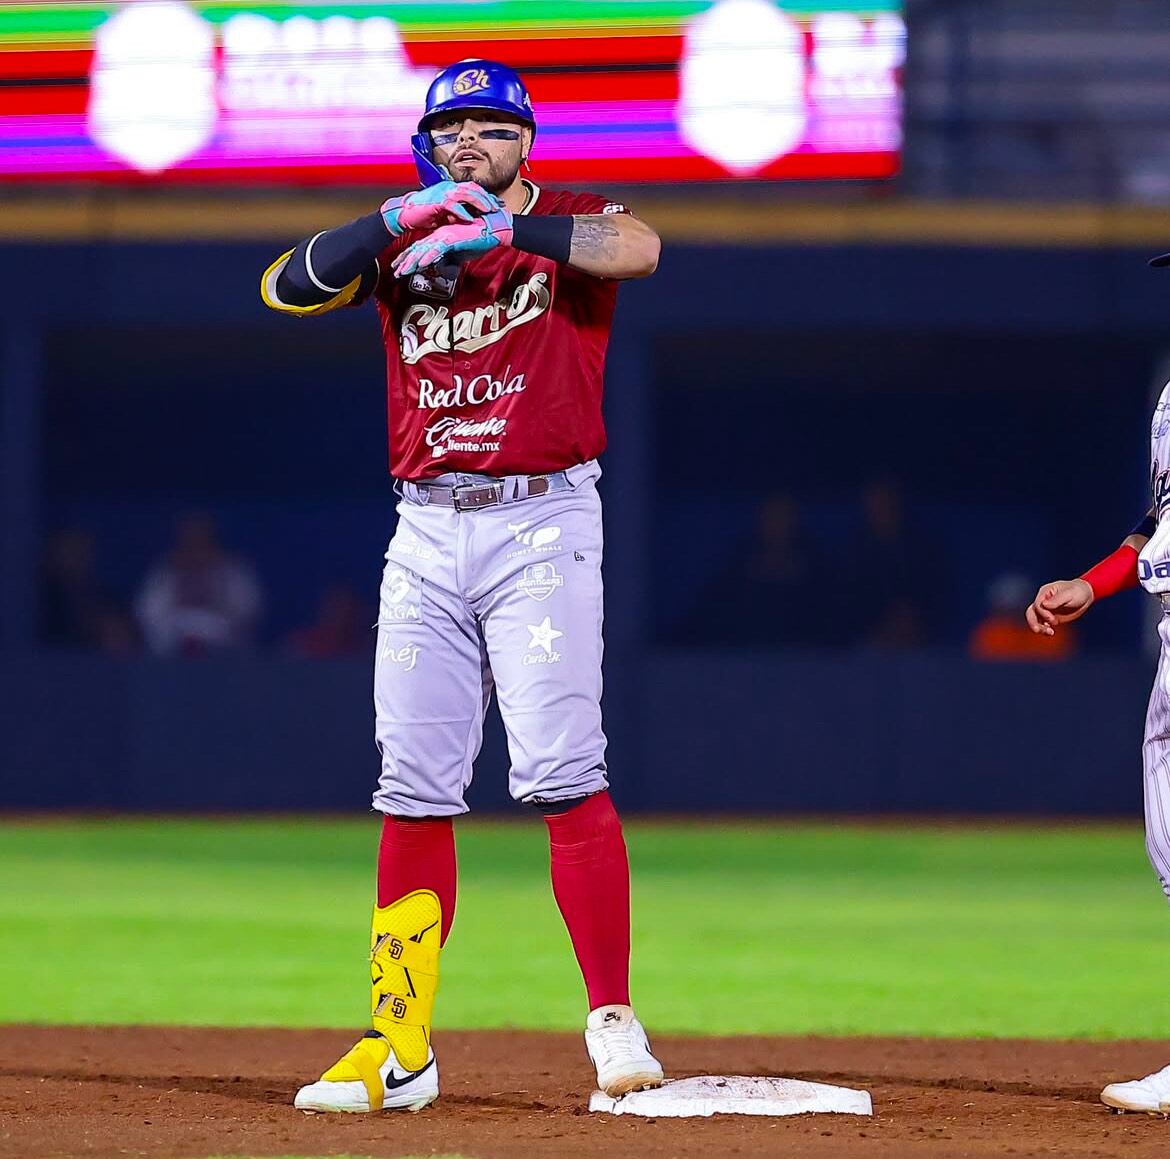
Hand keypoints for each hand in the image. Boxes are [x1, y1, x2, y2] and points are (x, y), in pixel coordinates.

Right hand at [381, 182, 501, 236]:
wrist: (406, 213)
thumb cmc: (424, 213)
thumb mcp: (445, 213)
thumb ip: (457, 213)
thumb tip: (469, 218)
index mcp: (451, 188)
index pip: (473, 188)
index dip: (486, 196)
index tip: (497, 204)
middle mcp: (448, 187)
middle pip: (473, 188)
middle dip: (487, 197)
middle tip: (498, 207)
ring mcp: (443, 192)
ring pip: (466, 193)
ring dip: (479, 202)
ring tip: (489, 210)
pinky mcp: (437, 201)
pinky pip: (453, 205)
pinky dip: (463, 212)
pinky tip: (471, 219)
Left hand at [391, 209, 514, 277]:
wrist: (496, 229)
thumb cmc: (482, 239)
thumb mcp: (463, 252)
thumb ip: (452, 258)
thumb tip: (445, 267)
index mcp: (441, 237)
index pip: (421, 249)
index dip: (410, 259)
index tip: (401, 268)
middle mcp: (440, 235)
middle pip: (418, 249)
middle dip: (405, 262)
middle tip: (395, 271)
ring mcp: (445, 236)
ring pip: (424, 250)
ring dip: (412, 262)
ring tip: (402, 271)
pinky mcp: (452, 237)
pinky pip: (437, 249)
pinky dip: (427, 257)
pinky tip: (419, 264)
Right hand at [1025, 578, 1093, 635]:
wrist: (1085, 595)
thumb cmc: (1078, 591)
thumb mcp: (1070, 593)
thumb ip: (1057, 599)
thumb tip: (1044, 605)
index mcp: (1045, 593)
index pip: (1038, 605)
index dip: (1043, 613)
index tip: (1053, 619)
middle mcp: (1043, 601)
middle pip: (1031, 612)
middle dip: (1033, 622)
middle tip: (1038, 630)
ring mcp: (1046, 609)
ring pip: (1034, 619)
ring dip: (1038, 627)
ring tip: (1049, 632)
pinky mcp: (1050, 617)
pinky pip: (1042, 624)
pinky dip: (1044, 629)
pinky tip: (1051, 632)